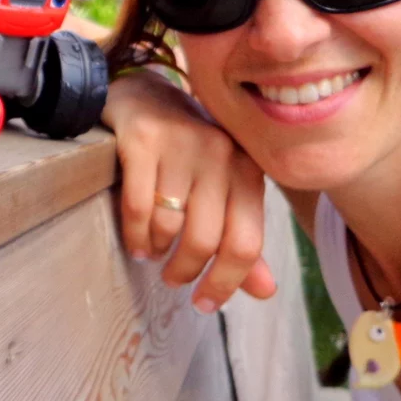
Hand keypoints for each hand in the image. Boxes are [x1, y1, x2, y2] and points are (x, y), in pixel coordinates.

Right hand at [103, 68, 277, 311]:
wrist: (144, 96)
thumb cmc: (189, 153)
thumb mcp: (222, 189)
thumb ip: (240, 237)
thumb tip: (266, 291)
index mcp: (248, 169)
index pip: (246, 242)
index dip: (226, 282)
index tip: (204, 304)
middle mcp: (220, 153)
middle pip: (205, 239)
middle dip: (184, 270)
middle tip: (172, 279)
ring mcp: (181, 144)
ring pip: (169, 224)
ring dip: (156, 249)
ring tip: (150, 251)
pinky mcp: (142, 140)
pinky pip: (137, 206)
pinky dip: (134, 233)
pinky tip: (135, 241)